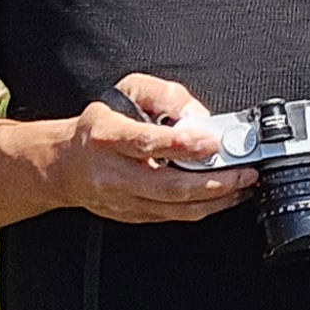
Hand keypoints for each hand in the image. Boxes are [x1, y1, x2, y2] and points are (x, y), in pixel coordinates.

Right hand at [23, 73, 251, 223]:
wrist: (64, 164)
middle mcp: (113, 172)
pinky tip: (225, 196)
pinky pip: (173, 216)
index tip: (214, 142)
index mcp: (108, 136)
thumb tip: (198, 116)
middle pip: (169, 185)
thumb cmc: (101, 126)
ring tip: (244, 186)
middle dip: (215, 182)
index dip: (183, 144)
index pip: (147, 143)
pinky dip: (204, 208)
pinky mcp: (132, 215)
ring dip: (217, 199)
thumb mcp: (129, 92)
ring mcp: (122, 198)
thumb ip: (166, 96)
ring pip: (175, 207)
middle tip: (245, 171)